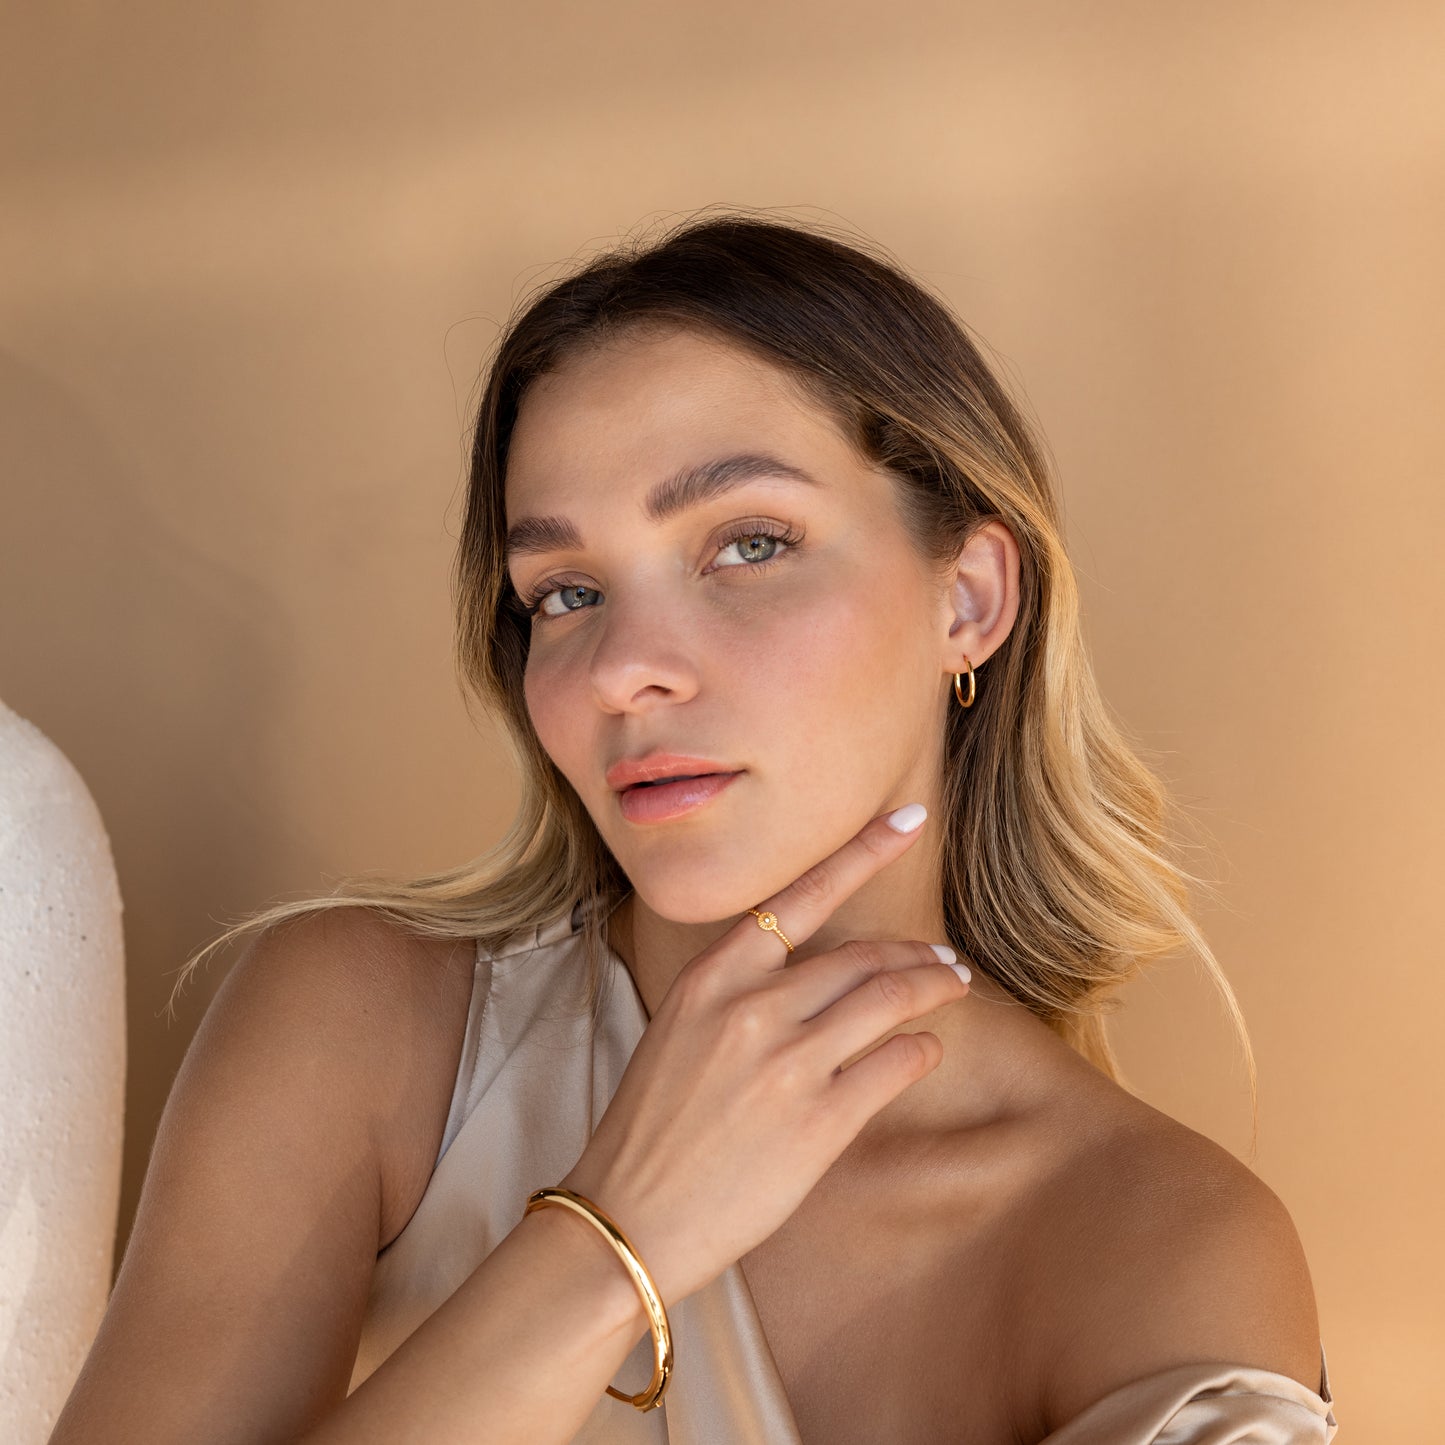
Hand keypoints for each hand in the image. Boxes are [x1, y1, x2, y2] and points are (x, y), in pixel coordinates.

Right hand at [558, 803, 969, 1306]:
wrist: (628, 1214)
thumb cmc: (651, 1127)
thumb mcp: (679, 1032)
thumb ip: (739, 996)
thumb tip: (810, 980)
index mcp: (712, 977)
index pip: (801, 897)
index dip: (863, 852)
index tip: (909, 819)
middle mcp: (752, 1007)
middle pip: (862, 956)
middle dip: (916, 955)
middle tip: (946, 961)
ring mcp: (787, 1062)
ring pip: (888, 999)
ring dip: (933, 989)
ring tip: (953, 988)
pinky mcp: (819, 1119)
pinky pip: (894, 1064)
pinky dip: (921, 1050)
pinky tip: (925, 1050)